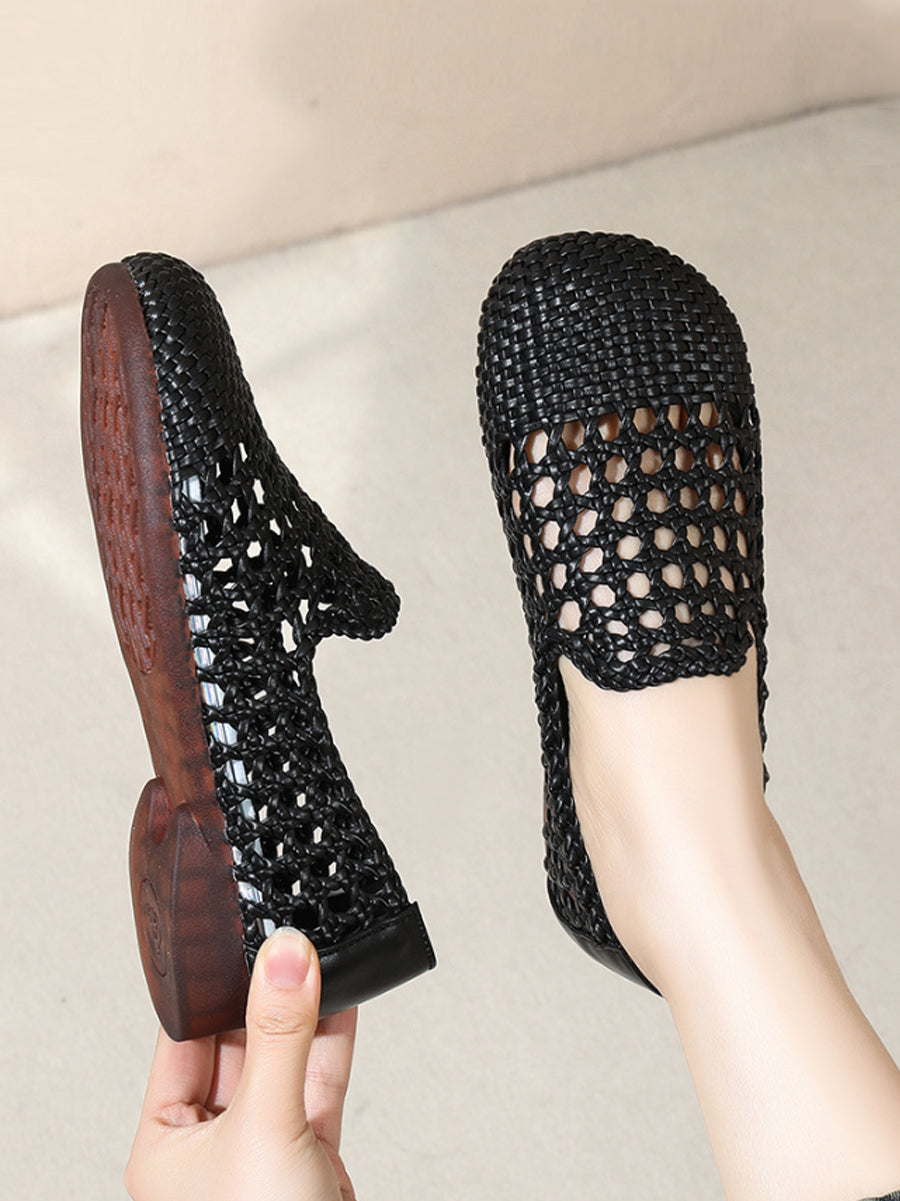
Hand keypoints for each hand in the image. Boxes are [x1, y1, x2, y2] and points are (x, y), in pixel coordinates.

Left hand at [125, 928, 355, 1200]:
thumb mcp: (263, 1127)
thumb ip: (278, 1037)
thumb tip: (283, 958)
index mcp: (167, 1144)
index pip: (183, 1043)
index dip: (211, 989)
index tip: (239, 937)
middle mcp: (213, 1145)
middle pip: (239, 1044)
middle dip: (265, 993)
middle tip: (291, 938)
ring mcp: (265, 1150)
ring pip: (285, 1060)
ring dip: (306, 1012)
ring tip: (322, 955)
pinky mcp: (312, 1157)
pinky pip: (320, 1084)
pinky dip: (334, 1042)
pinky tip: (344, 999)